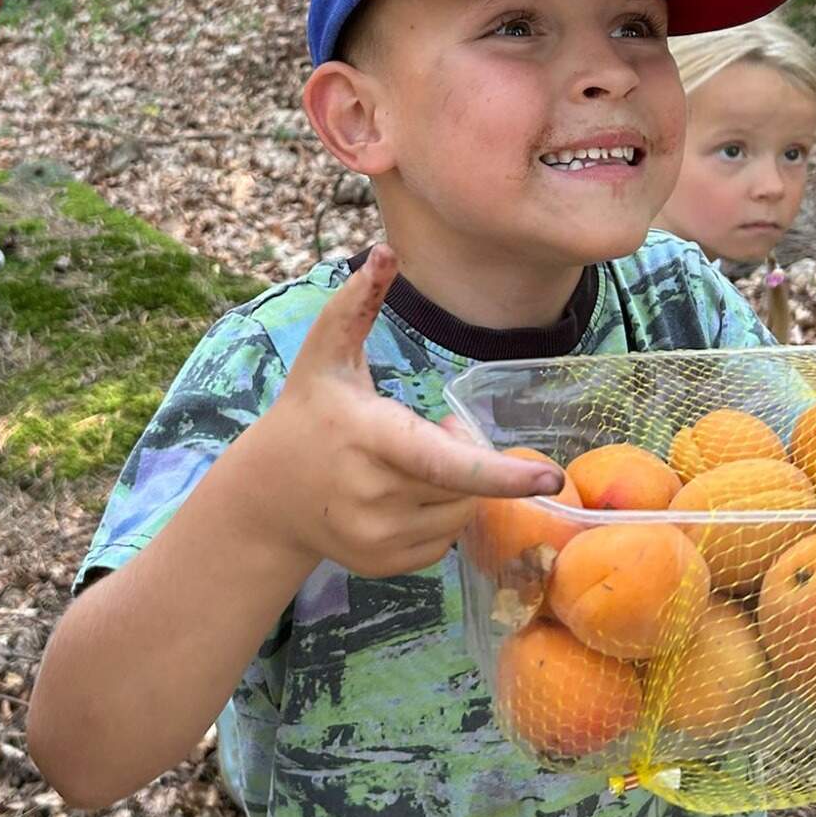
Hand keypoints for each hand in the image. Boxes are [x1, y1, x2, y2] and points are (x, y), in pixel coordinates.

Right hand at [249, 246, 566, 578]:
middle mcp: (372, 497)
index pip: (445, 464)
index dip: (501, 472)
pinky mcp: (383, 565)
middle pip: (463, 486)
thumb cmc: (307, 413)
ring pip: (458, 515)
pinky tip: (401, 493)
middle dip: (468, 456)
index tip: (550, 475)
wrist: (265, 495)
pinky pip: (442, 541)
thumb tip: (386, 251)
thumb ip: (356, 303)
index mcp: (367, 439)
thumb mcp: (324, 355)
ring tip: (412, 460)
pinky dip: (439, 515)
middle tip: (431, 427)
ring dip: (455, 488)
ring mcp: (376, 538)